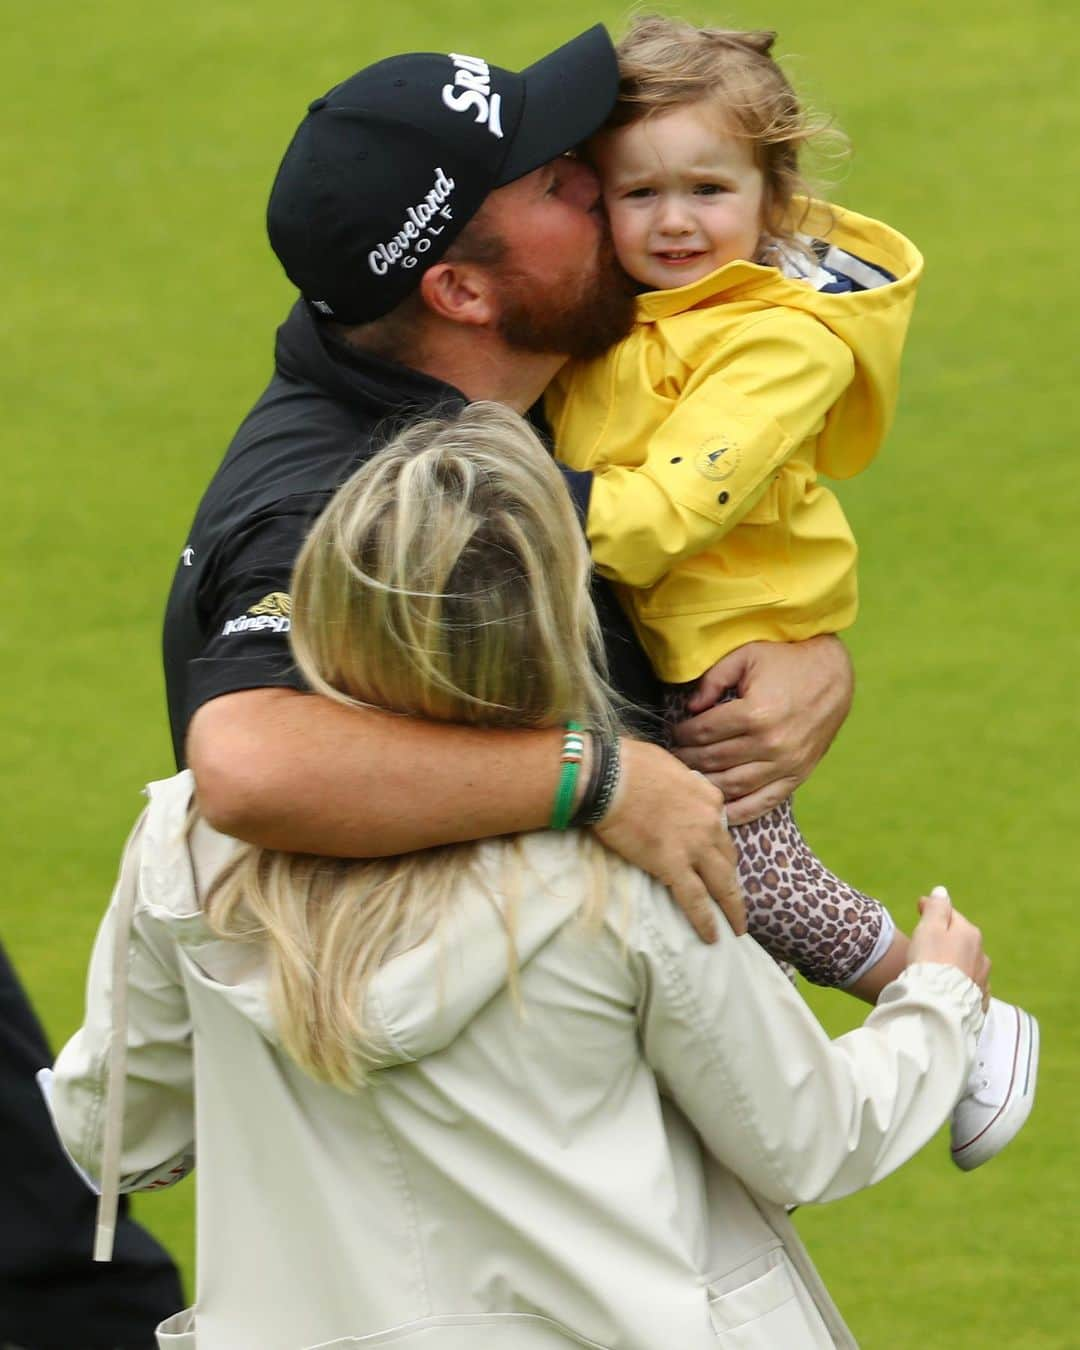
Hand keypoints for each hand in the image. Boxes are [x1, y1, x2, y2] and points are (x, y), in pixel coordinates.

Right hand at [592, 739, 743, 943]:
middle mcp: (710, 822)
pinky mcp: (672, 865)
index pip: (721, 828)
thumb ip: (680, 783)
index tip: (715, 859)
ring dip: (732, 908)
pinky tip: (712, 937)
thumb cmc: (627, 763)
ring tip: (736, 927)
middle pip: (728, 858)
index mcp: (709, 797)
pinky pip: (695, 900)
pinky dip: (706, 921)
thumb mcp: (667, 764)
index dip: (718, 846)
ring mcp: (694, 846)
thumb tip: (673, 789)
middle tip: (735, 900)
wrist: (608, 775)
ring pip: (722, 884)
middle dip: (732, 880)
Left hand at [669, 635, 853, 825]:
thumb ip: (713, 679)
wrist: (833, 674)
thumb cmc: (786, 661)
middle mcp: (770, 743)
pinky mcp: (798, 775)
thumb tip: (690, 708)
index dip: (681, 734)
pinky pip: (763, 803)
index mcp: (755, 713)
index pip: (702, 733)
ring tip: (689, 778)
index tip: (674, 733)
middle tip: (675, 757)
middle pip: (713, 760)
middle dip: (687, 760)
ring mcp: (786, 764)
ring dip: (706, 785)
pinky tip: (720, 811)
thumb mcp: (746, 656)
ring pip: (732, 786)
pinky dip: (739, 811)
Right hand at [907, 886, 990, 1007]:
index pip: (951, 915)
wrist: (939, 1005)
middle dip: (946, 936)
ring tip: (937, 967)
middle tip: (926, 938)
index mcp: (970, 933)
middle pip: (961, 939)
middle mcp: (982, 954)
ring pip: (967, 963)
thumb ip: (937, 907)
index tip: (918, 907)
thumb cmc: (929, 961)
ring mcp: (983, 979)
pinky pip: (968, 986)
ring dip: (955, 961)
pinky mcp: (980, 1001)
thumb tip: (942, 891)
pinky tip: (950, 987)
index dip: (933, 910)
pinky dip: (960, 982)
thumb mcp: (929, 927)